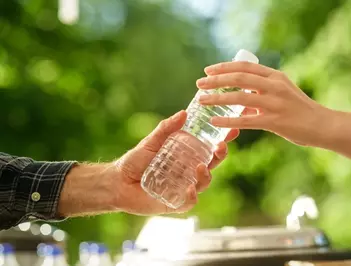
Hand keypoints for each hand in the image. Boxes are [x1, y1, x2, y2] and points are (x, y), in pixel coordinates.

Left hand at [113, 110, 238, 214]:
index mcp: (185, 155)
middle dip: (220, 156)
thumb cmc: (135, 161)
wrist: (117, 182)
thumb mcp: (151, 142)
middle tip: (221, 146)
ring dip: (206, 175)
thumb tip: (183, 113)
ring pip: (203, 183)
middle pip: (211, 164)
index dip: (221, 140)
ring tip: (200, 167)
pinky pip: (189, 202)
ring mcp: (183, 187)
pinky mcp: (174, 202)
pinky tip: (190, 189)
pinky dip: (192, 196)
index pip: (208, 147)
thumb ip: (166, 128)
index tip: (232, 130)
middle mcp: (187, 171)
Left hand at [196, 61, 330, 146]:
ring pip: (239, 98)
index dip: (224, 67)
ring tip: (201, 100)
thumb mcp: (282, 92)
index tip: (208, 70)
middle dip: (215, 80)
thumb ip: (261, 90)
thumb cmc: (299, 109)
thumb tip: (238, 94)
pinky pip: (246, 121)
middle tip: (199, 84)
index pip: (245, 66)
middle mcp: (274, 86)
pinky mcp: (274, 121)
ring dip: (217, 98)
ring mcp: (274, 103)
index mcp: (275, 76)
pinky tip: (214, 122)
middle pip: (238, 78)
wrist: (322, 125)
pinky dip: (228, 121)